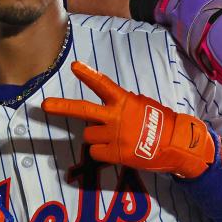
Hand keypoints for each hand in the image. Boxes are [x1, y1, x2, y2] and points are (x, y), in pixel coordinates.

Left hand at [43, 62, 214, 178]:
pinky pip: (96, 153)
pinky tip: (118, 150)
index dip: (89, 75)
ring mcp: (115, 136)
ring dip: (97, 137)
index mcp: (125, 101)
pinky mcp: (116, 154)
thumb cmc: (161, 123)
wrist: (178, 146)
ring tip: (116, 138)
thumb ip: (122, 105)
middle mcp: (117, 117)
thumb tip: (105, 110)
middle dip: (61, 107)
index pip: (103, 85)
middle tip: (44, 105)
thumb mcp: (143, 106)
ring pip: (89, 136)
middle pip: (83, 110)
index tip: (75, 66)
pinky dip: (103, 153)